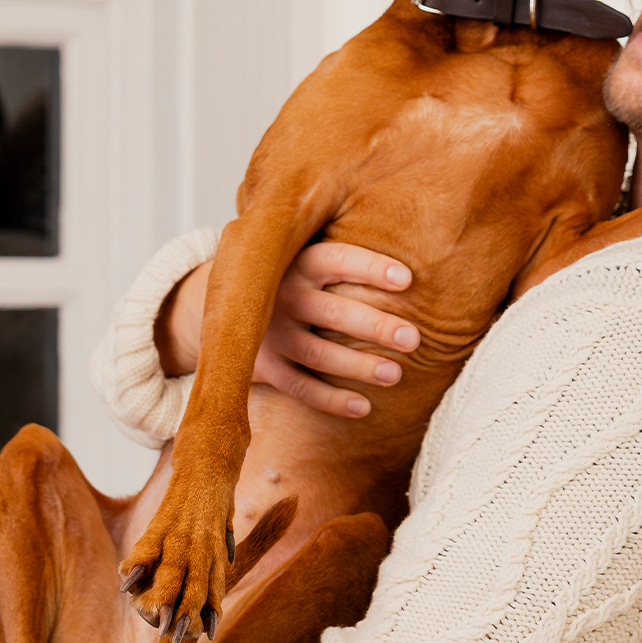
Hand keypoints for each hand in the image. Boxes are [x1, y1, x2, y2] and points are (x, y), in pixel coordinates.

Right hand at [153, 243, 419, 417]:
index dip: (371, 268)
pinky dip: (331, 400)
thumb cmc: (290, 276)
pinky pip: (299, 387)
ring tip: (396, 374)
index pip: (336, 259)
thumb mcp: (303, 251)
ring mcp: (269, 333)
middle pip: (333, 312)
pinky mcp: (262, 365)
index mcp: (296, 260)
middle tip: (414, 339)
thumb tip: (421, 235)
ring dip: (358, 366)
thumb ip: (345, 250)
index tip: (407, 280)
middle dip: (376, 326)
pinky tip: (364, 407)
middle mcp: (281, 294)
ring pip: (318, 353)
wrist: (221, 303)